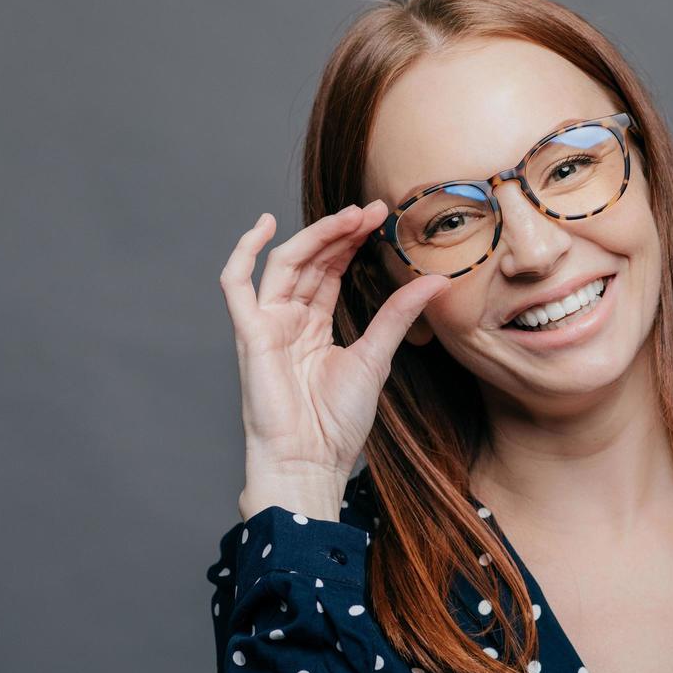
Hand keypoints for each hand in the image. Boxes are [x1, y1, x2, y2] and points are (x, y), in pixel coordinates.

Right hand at [218, 201, 449, 518]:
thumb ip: (398, 315)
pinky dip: (244, 252)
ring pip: (284, 264)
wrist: (312, 462)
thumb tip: (436, 280)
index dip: (352, 241)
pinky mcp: (250, 335)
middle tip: (372, 210)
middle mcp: (288, 320)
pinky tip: (265, 226)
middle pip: (310, 260)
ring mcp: (267, 325)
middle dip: (340, 232)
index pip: (331, 269)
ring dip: (315, 235)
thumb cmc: (337, 423)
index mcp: (314, 325)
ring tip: (350, 216)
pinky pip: (235, 285)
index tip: (382, 218)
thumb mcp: (376, 358)